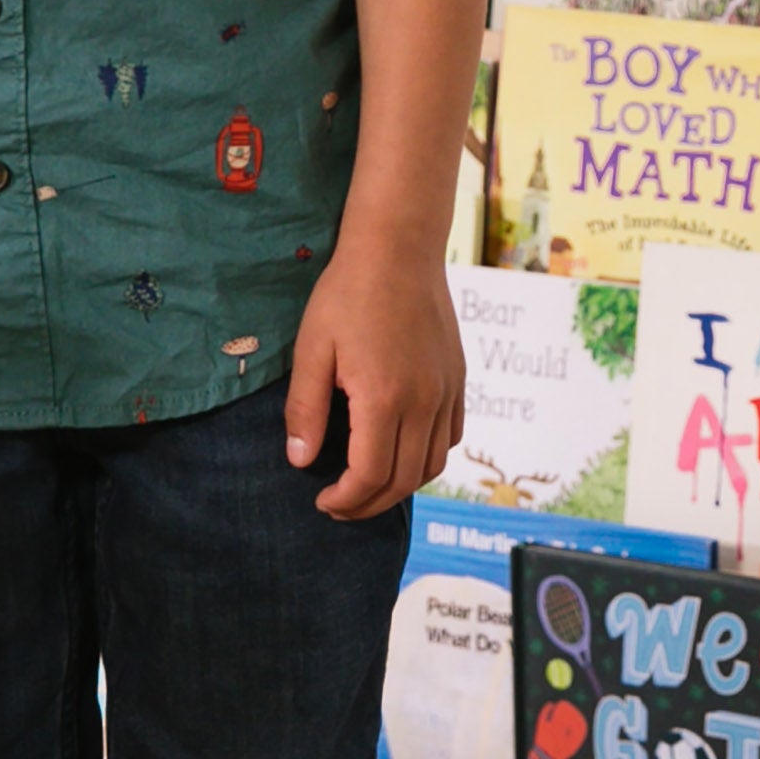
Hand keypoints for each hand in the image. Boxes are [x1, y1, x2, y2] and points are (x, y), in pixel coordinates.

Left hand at [286, 240, 462, 518]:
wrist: (398, 251)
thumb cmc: (346, 296)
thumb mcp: (311, 351)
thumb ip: (305, 409)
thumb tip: (300, 460)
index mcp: (384, 398)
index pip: (370, 475)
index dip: (346, 500)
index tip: (322, 502)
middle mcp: (424, 402)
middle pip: (405, 479)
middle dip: (370, 504)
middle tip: (338, 507)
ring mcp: (447, 392)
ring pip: (433, 463)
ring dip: (401, 485)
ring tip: (367, 486)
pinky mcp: (459, 380)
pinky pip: (451, 436)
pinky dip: (427, 457)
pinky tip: (399, 452)